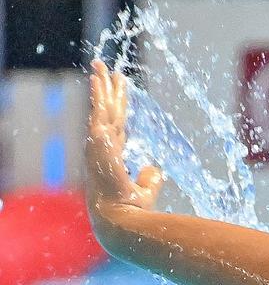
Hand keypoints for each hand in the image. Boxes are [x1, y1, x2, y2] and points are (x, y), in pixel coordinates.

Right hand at [85, 59, 162, 214]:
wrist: (121, 218)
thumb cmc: (131, 211)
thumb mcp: (145, 191)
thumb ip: (150, 179)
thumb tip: (155, 168)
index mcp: (111, 157)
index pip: (115, 126)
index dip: (117, 108)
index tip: (120, 92)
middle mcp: (101, 148)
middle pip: (107, 113)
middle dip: (107, 90)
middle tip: (106, 70)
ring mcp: (97, 144)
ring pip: (100, 107)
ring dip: (100, 86)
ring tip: (100, 66)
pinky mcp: (98, 141)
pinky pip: (99, 111)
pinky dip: (98, 93)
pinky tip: (98, 78)